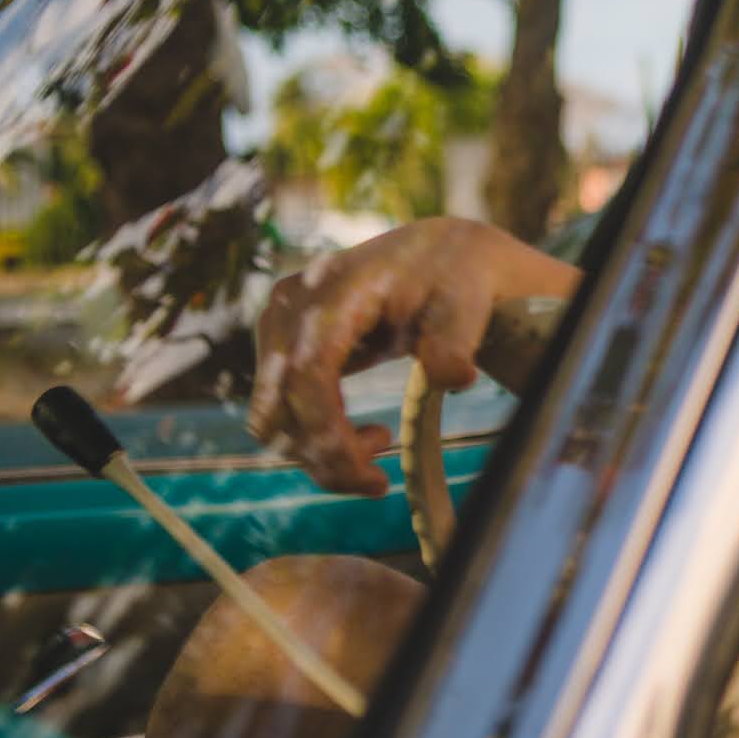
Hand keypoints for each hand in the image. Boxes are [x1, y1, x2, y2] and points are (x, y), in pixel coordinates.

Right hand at [248, 218, 576, 494]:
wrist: (442, 255)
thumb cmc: (456, 275)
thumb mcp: (466, 300)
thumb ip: (457, 339)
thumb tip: (455, 377)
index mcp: (332, 290)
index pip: (307, 371)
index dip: (327, 431)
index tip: (370, 474)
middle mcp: (290, 307)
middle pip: (278, 402)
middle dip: (323, 456)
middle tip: (380, 482)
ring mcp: (279, 326)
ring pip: (272, 416)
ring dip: (320, 450)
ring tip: (383, 442)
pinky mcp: (284, 346)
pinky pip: (282, 408)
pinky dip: (317, 436)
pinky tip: (371, 435)